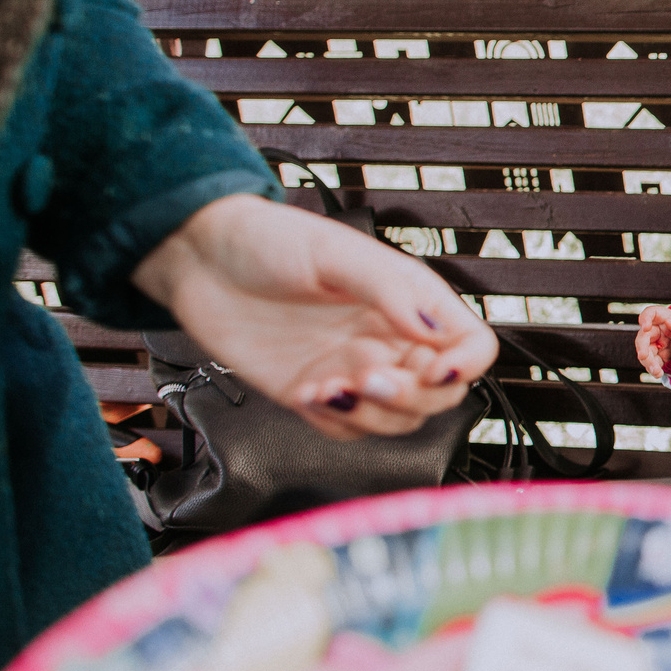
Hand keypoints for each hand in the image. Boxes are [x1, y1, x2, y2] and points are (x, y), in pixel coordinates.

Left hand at [130, 194, 494, 440]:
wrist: (199, 259)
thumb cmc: (267, 240)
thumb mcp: (335, 254)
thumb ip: (390, 292)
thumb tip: (437, 332)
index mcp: (411, 301)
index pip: (472, 346)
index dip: (464, 367)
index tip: (431, 370)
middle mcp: (391, 338)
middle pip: (440, 394)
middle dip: (411, 397)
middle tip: (368, 379)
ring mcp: (355, 369)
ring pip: (397, 420)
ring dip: (371, 415)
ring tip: (329, 387)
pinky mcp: (316, 393)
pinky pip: (346, 430)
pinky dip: (333, 422)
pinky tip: (306, 393)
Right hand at [637, 305, 670, 377]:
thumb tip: (669, 322)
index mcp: (662, 318)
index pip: (649, 313)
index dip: (644, 319)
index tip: (645, 327)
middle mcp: (655, 330)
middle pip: (643, 337)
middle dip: (642, 348)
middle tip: (643, 356)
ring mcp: (656, 344)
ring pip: (645, 353)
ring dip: (648, 363)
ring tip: (656, 371)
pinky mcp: (659, 356)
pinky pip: (653, 363)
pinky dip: (654, 369)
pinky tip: (658, 373)